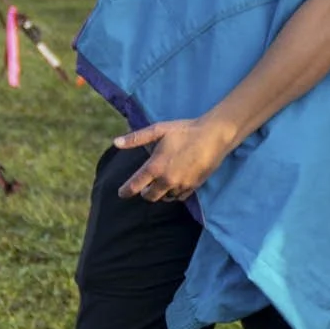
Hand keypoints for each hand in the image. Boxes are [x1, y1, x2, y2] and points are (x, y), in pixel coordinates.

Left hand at [114, 116, 238, 202]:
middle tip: (144, 186)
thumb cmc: (184, 130)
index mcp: (155, 167)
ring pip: (165, 198)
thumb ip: (136, 138)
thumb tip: (115, 143)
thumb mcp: (158, 130)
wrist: (214, 136)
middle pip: (150, 196)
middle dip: (145, 192)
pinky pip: (179, 197)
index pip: (134, 186)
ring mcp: (181, 184)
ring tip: (160, 184)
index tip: (121, 193)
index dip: (125, 191)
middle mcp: (167, 180)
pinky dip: (174, 194)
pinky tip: (174, 185)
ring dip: (160, 193)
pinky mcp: (194, 186)